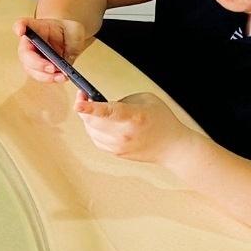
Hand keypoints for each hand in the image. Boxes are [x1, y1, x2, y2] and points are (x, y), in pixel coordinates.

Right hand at [14, 17, 91, 82]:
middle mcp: (30, 43)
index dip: (19, 27)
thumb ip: (72, 39)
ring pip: (30, 69)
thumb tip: (65, 59)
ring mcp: (31, 57)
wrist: (68, 39)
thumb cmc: (68, 32)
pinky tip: (61, 78)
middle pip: (24, 53)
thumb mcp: (75, 29)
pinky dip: (49, 79)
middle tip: (52, 68)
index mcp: (36, 28)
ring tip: (60, 76)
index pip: (23, 24)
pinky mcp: (37, 68)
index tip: (20, 31)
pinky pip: (39, 76)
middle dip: (37, 63)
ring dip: (44, 76)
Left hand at [74, 92, 194, 164]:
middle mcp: (124, 133)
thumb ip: (122, 100)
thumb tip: (101, 103)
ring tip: (97, 111)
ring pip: (91, 131)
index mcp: (134, 116)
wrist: (172, 146)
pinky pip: (96, 139)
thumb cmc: (161, 120)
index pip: (109, 111)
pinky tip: (102, 123)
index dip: (90, 107)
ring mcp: (119, 145)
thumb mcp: (145, 99)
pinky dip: (95, 130)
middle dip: (83, 108)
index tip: (78, 103)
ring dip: (89, 119)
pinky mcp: (116, 153)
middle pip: (92, 121)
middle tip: (83, 98)